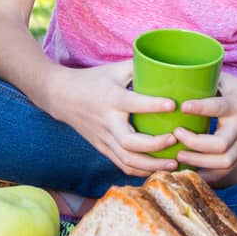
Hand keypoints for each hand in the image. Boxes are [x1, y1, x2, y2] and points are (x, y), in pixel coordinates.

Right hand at [44, 61, 179, 176]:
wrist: (62, 96)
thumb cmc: (93, 80)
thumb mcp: (115, 69)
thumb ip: (139, 67)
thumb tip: (167, 65)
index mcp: (111, 98)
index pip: (133, 103)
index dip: (153, 105)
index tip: (173, 105)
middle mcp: (107, 121)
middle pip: (129, 142)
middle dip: (155, 145)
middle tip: (174, 140)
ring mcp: (104, 138)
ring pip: (127, 159)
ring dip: (152, 165)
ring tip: (173, 163)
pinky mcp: (102, 148)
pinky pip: (122, 164)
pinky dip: (141, 171)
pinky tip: (158, 169)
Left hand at [171, 74, 236, 173]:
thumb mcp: (232, 83)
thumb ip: (209, 78)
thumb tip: (181, 74)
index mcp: (236, 106)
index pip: (218, 107)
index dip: (200, 107)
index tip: (183, 106)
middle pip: (219, 144)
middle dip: (195, 142)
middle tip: (176, 134)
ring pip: (222, 162)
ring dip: (198, 162)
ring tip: (178, 156)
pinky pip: (223, 174)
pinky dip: (206, 176)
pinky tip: (189, 172)